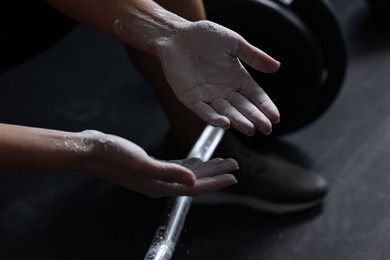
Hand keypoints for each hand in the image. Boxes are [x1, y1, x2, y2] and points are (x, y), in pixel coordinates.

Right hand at [83, 131, 237, 196]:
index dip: (216, 183)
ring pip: (188, 174)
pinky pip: (176, 167)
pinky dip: (189, 164)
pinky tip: (196, 160)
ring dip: (205, 168)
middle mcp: (159, 183)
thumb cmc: (113, 156)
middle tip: (234, 165)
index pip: (195, 188)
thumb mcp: (143, 163)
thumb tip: (194, 180)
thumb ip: (169, 172)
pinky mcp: (150, 165)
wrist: (92, 149)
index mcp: (160, 186)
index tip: (233, 176)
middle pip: (195, 181)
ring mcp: (155, 175)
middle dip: (216, 174)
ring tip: (221, 162)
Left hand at [157, 20, 280, 135]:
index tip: (275, 117)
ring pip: (226, 112)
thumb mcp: (234, 43)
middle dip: (255, 118)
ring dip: (238, 121)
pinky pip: (203, 111)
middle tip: (266, 129)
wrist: (177, 35)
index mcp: (237, 78)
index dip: (265, 106)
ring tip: (250, 128)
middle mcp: (224, 90)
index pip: (255, 96)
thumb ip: (254, 56)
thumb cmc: (205, 36)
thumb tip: (276, 66)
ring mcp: (208, 96)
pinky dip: (214, 118)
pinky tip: (225, 123)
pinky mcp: (191, 98)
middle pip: (243, 107)